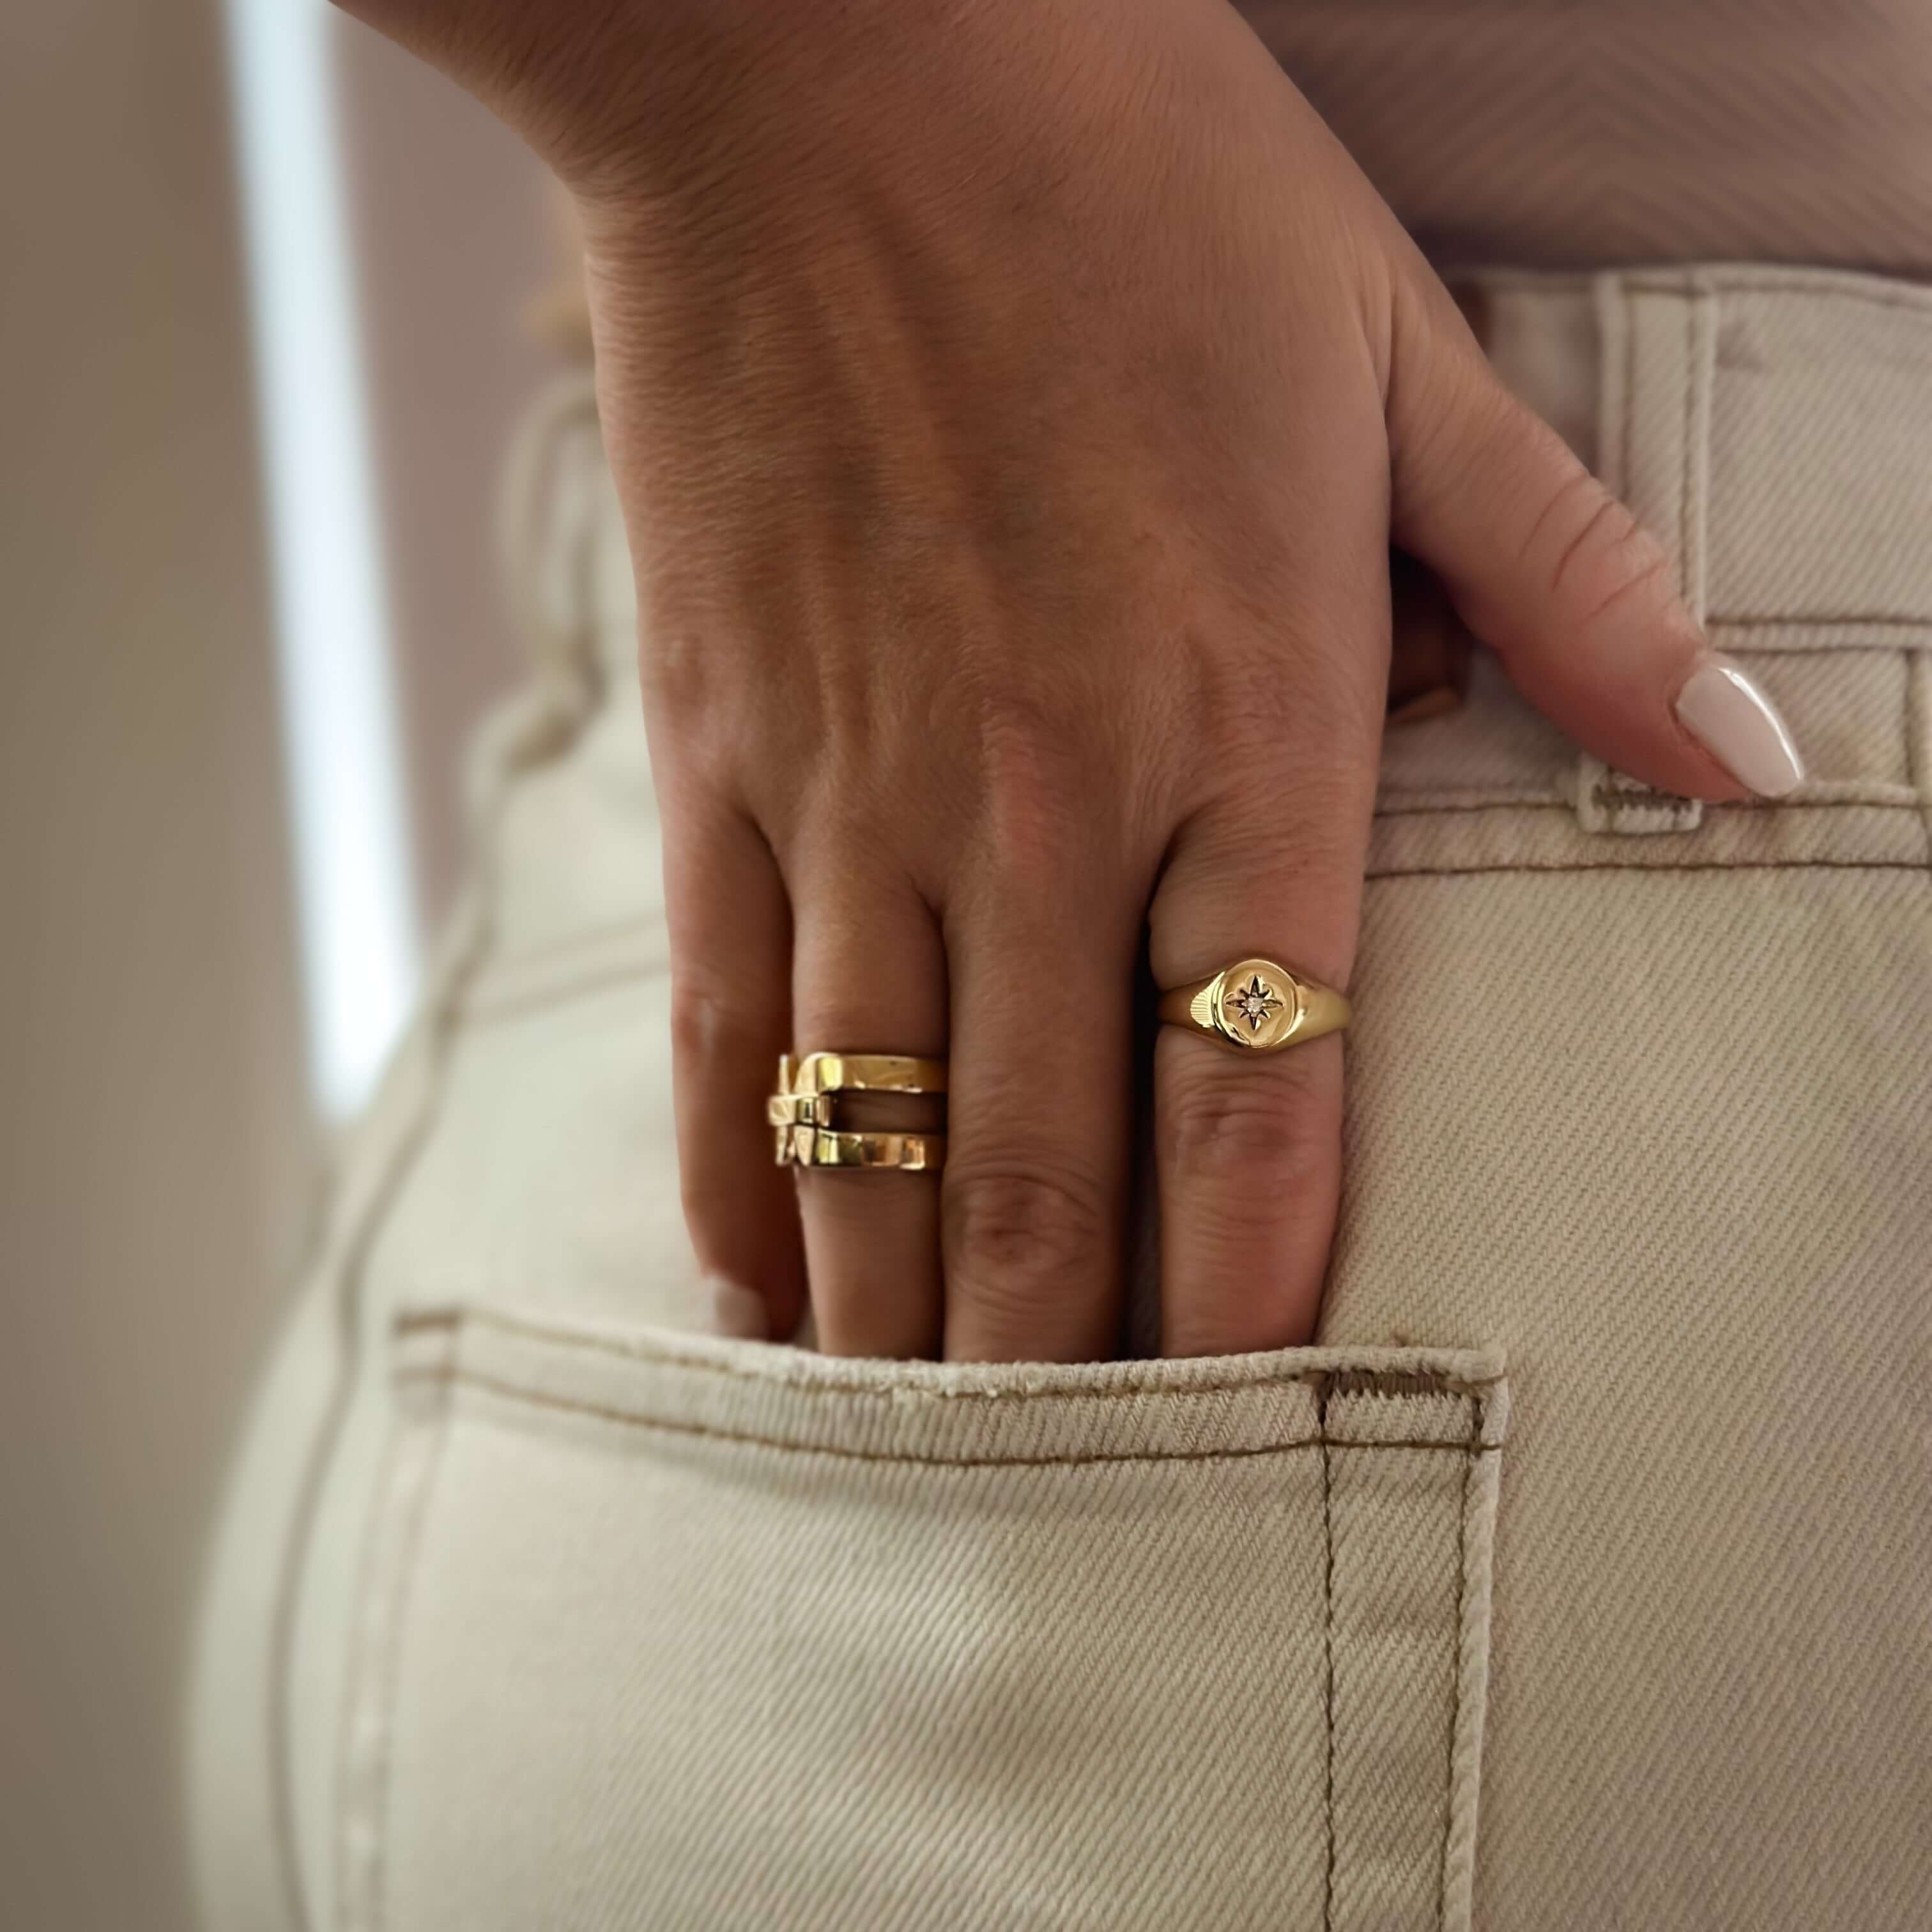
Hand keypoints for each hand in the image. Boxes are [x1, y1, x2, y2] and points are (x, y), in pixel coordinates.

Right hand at [348, 0, 1796, 1357]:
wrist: (823, 59)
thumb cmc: (1126, 180)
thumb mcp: (1394, 349)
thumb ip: (1567, 586)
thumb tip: (1753, 756)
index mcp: (1244, 717)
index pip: (1255, 1097)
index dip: (1254, 1297)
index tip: (1247, 1423)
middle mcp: (1043, 799)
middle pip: (1047, 1173)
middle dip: (1066, 1369)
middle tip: (1075, 1509)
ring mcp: (860, 786)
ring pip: (875, 1136)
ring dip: (899, 1321)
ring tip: (921, 1454)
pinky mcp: (726, 750)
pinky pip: (730, 1020)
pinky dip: (742, 1178)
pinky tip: (757, 1289)